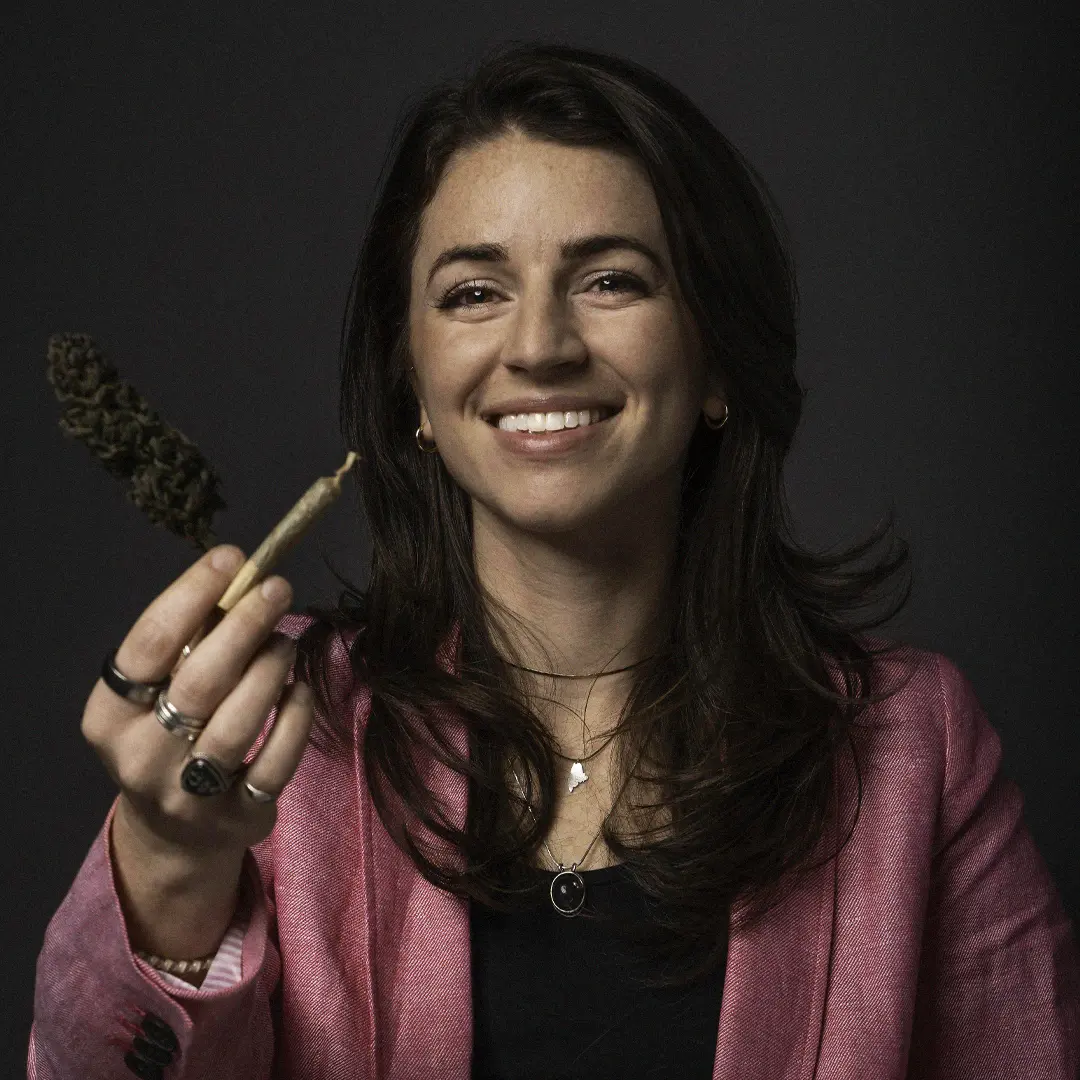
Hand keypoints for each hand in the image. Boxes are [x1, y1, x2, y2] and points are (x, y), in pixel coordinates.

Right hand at [81, 544, 312, 955]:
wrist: (174, 833)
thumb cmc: (168, 735)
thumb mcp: (157, 693)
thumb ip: (188, 642)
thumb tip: (238, 573)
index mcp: (108, 716)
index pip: (148, 644)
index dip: (191, 594)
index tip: (231, 558)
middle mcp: (140, 757)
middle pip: (198, 681)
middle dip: (244, 625)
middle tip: (278, 587)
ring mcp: (188, 794)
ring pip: (238, 723)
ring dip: (270, 670)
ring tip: (286, 642)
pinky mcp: (237, 818)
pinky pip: (275, 762)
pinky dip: (294, 719)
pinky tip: (300, 690)